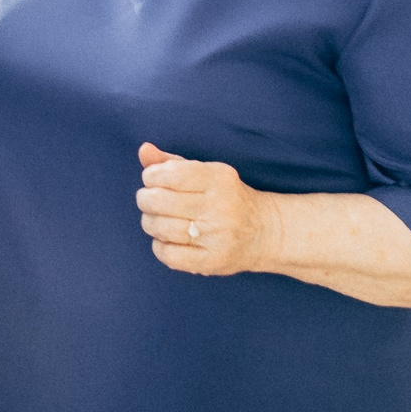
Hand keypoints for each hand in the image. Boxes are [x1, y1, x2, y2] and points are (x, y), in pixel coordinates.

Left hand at [135, 142, 277, 276]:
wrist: (265, 232)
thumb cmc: (226, 198)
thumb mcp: (206, 173)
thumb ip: (172, 162)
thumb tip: (144, 150)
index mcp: (219, 178)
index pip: (169, 174)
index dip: (151, 176)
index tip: (153, 180)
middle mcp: (220, 207)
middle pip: (158, 200)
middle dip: (145, 199)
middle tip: (150, 201)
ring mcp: (218, 236)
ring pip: (159, 227)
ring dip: (150, 222)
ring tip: (158, 219)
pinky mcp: (213, 261)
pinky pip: (168, 255)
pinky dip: (159, 246)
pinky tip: (167, 240)